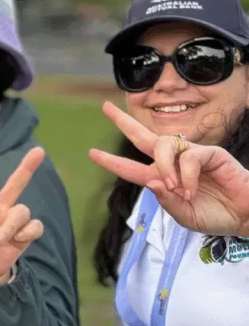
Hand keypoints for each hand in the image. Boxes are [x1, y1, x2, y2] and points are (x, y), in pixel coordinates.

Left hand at [0, 137, 45, 285]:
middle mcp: (0, 207)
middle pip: (16, 183)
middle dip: (27, 167)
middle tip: (39, 151)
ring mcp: (13, 219)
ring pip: (23, 211)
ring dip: (10, 227)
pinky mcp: (25, 234)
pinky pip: (35, 226)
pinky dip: (25, 235)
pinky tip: (16, 242)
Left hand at [89, 101, 248, 236]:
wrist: (244, 217)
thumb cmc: (215, 215)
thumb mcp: (184, 215)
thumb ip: (166, 202)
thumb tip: (151, 182)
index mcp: (161, 179)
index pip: (131, 168)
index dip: (112, 162)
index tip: (92, 153)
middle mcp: (173, 163)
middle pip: (143, 137)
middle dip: (124, 122)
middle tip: (105, 107)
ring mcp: (191, 156)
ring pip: (163, 145)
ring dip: (163, 165)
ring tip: (174, 187)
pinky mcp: (211, 154)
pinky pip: (190, 157)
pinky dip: (186, 175)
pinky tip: (191, 190)